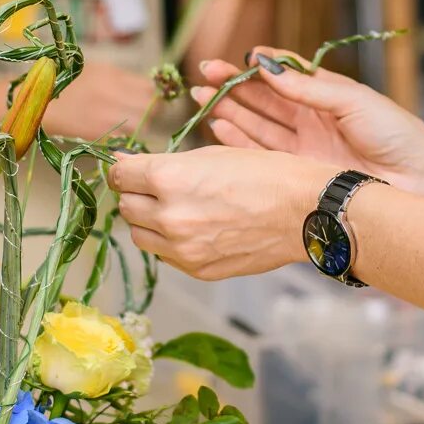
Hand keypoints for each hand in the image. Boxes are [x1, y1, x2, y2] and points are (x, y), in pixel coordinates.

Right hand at [44, 62, 158, 140]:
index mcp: (111, 75)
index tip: (149, 99)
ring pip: (140, 125)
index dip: (152, 95)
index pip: (149, 87)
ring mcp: (106, 115)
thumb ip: (121, 78)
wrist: (38, 106)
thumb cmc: (66, 85)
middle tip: (142, 115)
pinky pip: (124, 139)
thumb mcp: (95, 70)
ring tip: (128, 125)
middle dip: (149, 112)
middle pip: (148, 107)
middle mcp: (112, 93)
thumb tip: (147, 88)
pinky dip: (124, 139)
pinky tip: (116, 135)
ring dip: (138, 127)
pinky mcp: (98, 134)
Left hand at [109, 146, 333, 279]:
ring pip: (139, 235)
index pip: (119, 175)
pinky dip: (170, 242)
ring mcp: (182, 249)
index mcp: (168, 179)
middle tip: (160, 188)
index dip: (125, 169)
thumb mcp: (210, 154)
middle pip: (126, 206)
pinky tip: (196, 228)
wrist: (304, 211)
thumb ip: (162, 163)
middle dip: (137, 194)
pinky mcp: (197, 270)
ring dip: (149, 221)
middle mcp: (169, 217)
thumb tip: (122, 163)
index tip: (133, 169)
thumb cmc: (264, 173)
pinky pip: (165, 255)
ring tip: (178, 209)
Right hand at [192, 52, 423, 196]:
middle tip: (201, 75)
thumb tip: (266, 65)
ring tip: (200, 97)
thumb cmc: (396, 134)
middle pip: (262, 100)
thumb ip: (307, 86)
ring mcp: (303, 147)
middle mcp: (310, 120)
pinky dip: (239, 140)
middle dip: (230, 87)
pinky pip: (262, 154)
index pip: (281, 76)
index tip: (232, 59)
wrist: (419, 181)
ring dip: (228, 111)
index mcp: (325, 95)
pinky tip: (219, 126)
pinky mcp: (299, 173)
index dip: (254, 67)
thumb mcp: (352, 100)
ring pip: (256, 125)